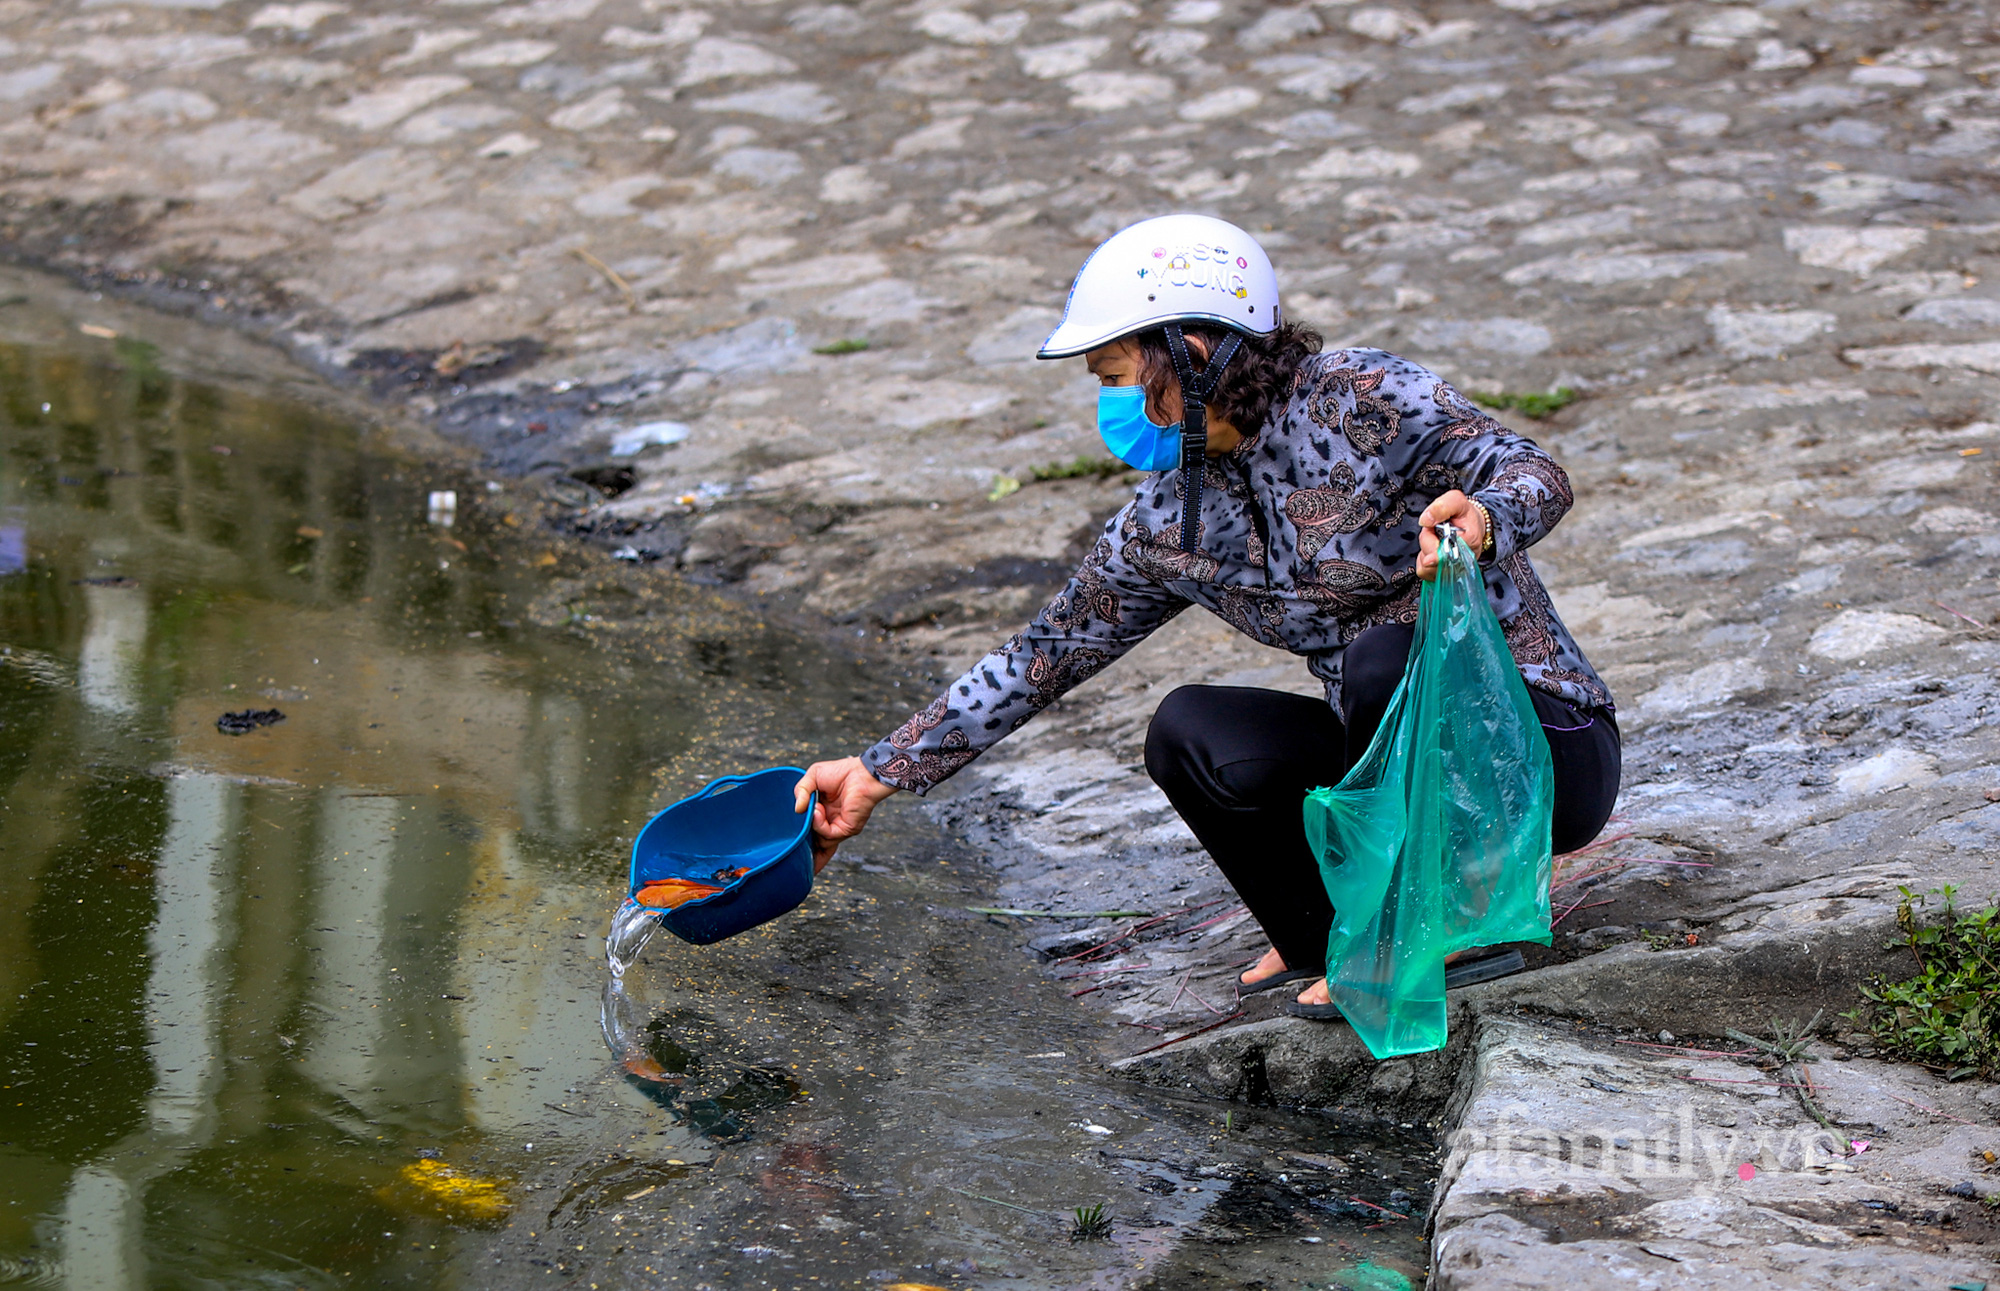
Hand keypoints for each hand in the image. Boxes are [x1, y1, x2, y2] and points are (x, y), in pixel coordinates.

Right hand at [793, 757, 897, 872]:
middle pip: (814, 844)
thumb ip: (801, 791)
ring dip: (811, 826)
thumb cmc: (841, 773)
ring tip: (813, 808)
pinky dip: (819, 825)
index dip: (799, 837)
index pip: (809, 832)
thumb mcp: (813, 777)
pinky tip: (818, 811)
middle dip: (802, 843)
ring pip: (819, 841)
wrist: (861, 773)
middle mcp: (830, 822)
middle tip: (792, 832)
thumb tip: (796, 810)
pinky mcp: (847, 828)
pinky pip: (828, 835)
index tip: (787, 836)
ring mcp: (838, 827)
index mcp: (821, 813)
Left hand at [1417, 490, 1487, 580]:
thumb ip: (1441, 507)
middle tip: (1435, 530)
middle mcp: (1461, 561)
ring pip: (1426, 569)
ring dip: (1425, 552)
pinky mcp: (1443, 574)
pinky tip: (1432, 549)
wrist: (1472, 524)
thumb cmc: (1465, 514)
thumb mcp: (1456, 501)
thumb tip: (1425, 520)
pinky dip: (1423, 561)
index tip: (1430, 548)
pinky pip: (1425, 572)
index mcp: (1468, 542)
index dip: (1434, 550)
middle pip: (1432, 562)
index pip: (1447, 555)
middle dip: (1428, 542)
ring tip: (1435, 539)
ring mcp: (1452, 570)